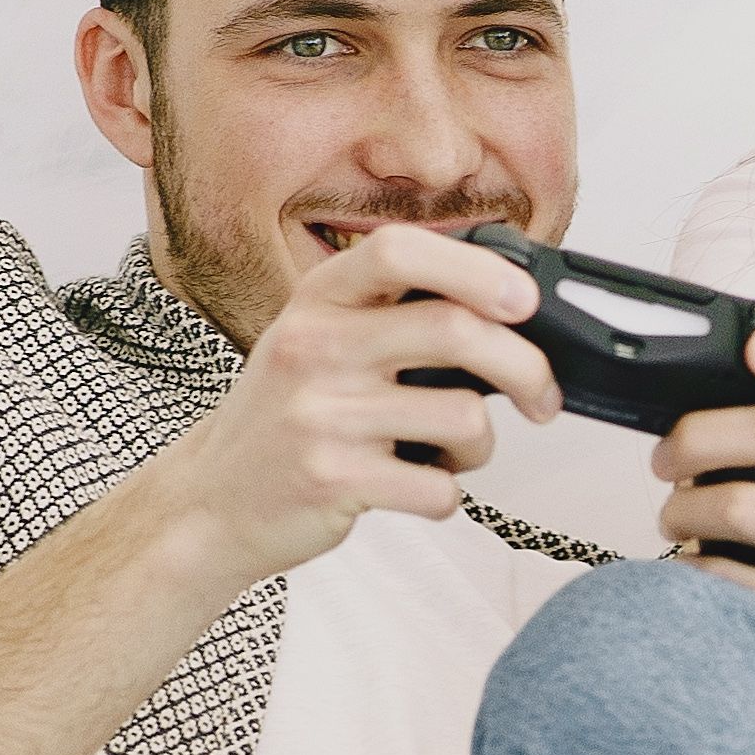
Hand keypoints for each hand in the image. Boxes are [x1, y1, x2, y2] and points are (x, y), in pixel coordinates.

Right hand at [148, 221, 553, 586]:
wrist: (212, 502)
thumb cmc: (283, 419)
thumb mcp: (317, 340)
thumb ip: (391, 315)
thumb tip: (507, 308)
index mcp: (318, 300)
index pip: (399, 251)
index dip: (476, 268)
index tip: (525, 300)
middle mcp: (315, 347)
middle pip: (455, 331)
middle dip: (525, 368)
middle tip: (542, 395)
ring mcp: (321, 414)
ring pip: (462, 416)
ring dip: (480, 446)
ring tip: (452, 451)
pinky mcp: (332, 480)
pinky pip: (438, 487)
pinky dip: (446, 494)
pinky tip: (416, 485)